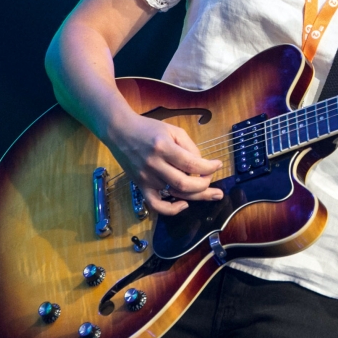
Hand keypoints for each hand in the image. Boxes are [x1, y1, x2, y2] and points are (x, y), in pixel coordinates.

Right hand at [105, 110, 223, 215]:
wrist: (120, 131)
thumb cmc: (149, 128)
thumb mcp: (173, 130)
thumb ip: (189, 147)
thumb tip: (201, 165)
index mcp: (164, 148)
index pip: (192, 164)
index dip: (209, 167)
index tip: (218, 165)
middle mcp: (155, 165)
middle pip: (185, 184)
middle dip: (205, 185)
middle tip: (214, 182)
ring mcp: (147, 178)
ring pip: (175, 194)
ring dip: (196, 196)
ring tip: (212, 194)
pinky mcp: (140, 186)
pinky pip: (156, 205)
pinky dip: (171, 209)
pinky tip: (184, 204)